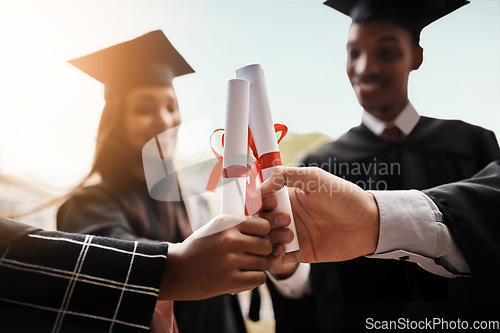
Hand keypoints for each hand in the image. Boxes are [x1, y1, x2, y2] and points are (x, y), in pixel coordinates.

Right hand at [159, 215, 271, 299]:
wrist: (176, 271)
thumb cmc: (199, 248)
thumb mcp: (216, 228)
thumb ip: (240, 226)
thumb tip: (272, 227)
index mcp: (227, 222)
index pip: (263, 225)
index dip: (262, 234)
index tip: (254, 240)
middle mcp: (229, 239)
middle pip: (266, 244)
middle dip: (262, 252)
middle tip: (250, 256)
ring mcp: (230, 261)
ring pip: (264, 262)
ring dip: (258, 267)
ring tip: (244, 267)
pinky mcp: (230, 281)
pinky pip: (259, 279)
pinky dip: (254, 279)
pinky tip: (242, 277)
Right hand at [260, 166, 379, 264]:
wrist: (367, 223)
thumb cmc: (343, 197)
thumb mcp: (314, 177)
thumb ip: (285, 175)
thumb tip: (260, 186)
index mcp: (288, 196)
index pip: (261, 200)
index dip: (258, 202)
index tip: (266, 202)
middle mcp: (287, 215)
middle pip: (259, 221)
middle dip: (265, 222)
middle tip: (285, 220)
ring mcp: (292, 235)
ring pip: (265, 240)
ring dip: (269, 239)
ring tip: (289, 236)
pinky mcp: (300, 253)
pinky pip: (277, 258)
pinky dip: (273, 257)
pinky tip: (284, 251)